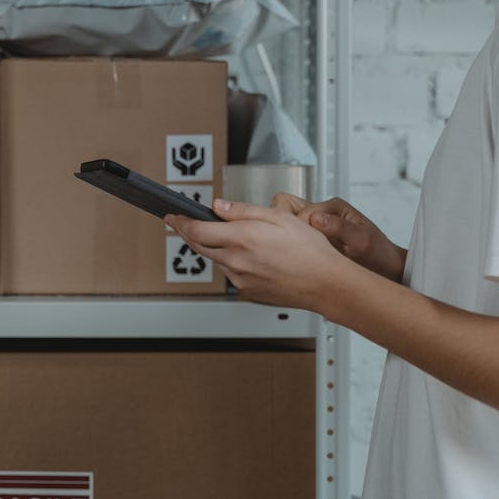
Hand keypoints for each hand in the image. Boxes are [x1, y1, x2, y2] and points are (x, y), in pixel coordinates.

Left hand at [164, 199, 350, 311]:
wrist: (326, 283)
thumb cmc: (309, 250)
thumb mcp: (278, 217)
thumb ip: (243, 211)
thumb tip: (218, 207)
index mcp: (242, 239)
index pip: (196, 231)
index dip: (180, 222)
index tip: (172, 215)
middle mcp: (236, 261)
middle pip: (199, 246)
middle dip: (187, 233)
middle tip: (181, 222)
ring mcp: (241, 279)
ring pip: (216, 259)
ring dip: (212, 246)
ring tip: (224, 235)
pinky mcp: (248, 291)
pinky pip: (231, 272)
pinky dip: (230, 260)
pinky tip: (247, 254)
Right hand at [270, 193, 406, 283]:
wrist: (385, 271)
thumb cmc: (379, 254)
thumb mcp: (364, 241)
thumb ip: (341, 228)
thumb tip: (317, 219)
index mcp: (334, 207)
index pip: (302, 211)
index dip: (301, 228)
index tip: (307, 244)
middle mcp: (322, 214)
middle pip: (286, 207)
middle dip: (287, 227)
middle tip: (300, 247)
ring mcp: (315, 227)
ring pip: (285, 222)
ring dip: (288, 238)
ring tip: (302, 255)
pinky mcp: (311, 240)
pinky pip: (291, 238)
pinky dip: (291, 248)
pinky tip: (303, 261)